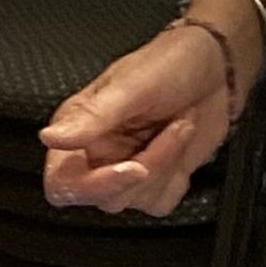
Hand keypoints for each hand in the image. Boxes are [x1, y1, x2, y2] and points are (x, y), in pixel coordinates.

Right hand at [38, 24, 231, 212]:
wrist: (216, 68)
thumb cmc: (171, 63)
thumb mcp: (131, 86)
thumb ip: (90, 117)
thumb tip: (49, 137)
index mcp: (76, 131)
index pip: (62, 184)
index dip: (95, 186)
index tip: (135, 166)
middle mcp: (95, 156)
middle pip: (107, 197)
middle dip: (151, 164)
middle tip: (175, 125)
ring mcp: (123, 172)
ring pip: (137, 200)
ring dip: (169, 164)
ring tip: (181, 125)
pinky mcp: (152, 182)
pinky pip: (159, 203)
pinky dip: (177, 179)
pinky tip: (180, 146)